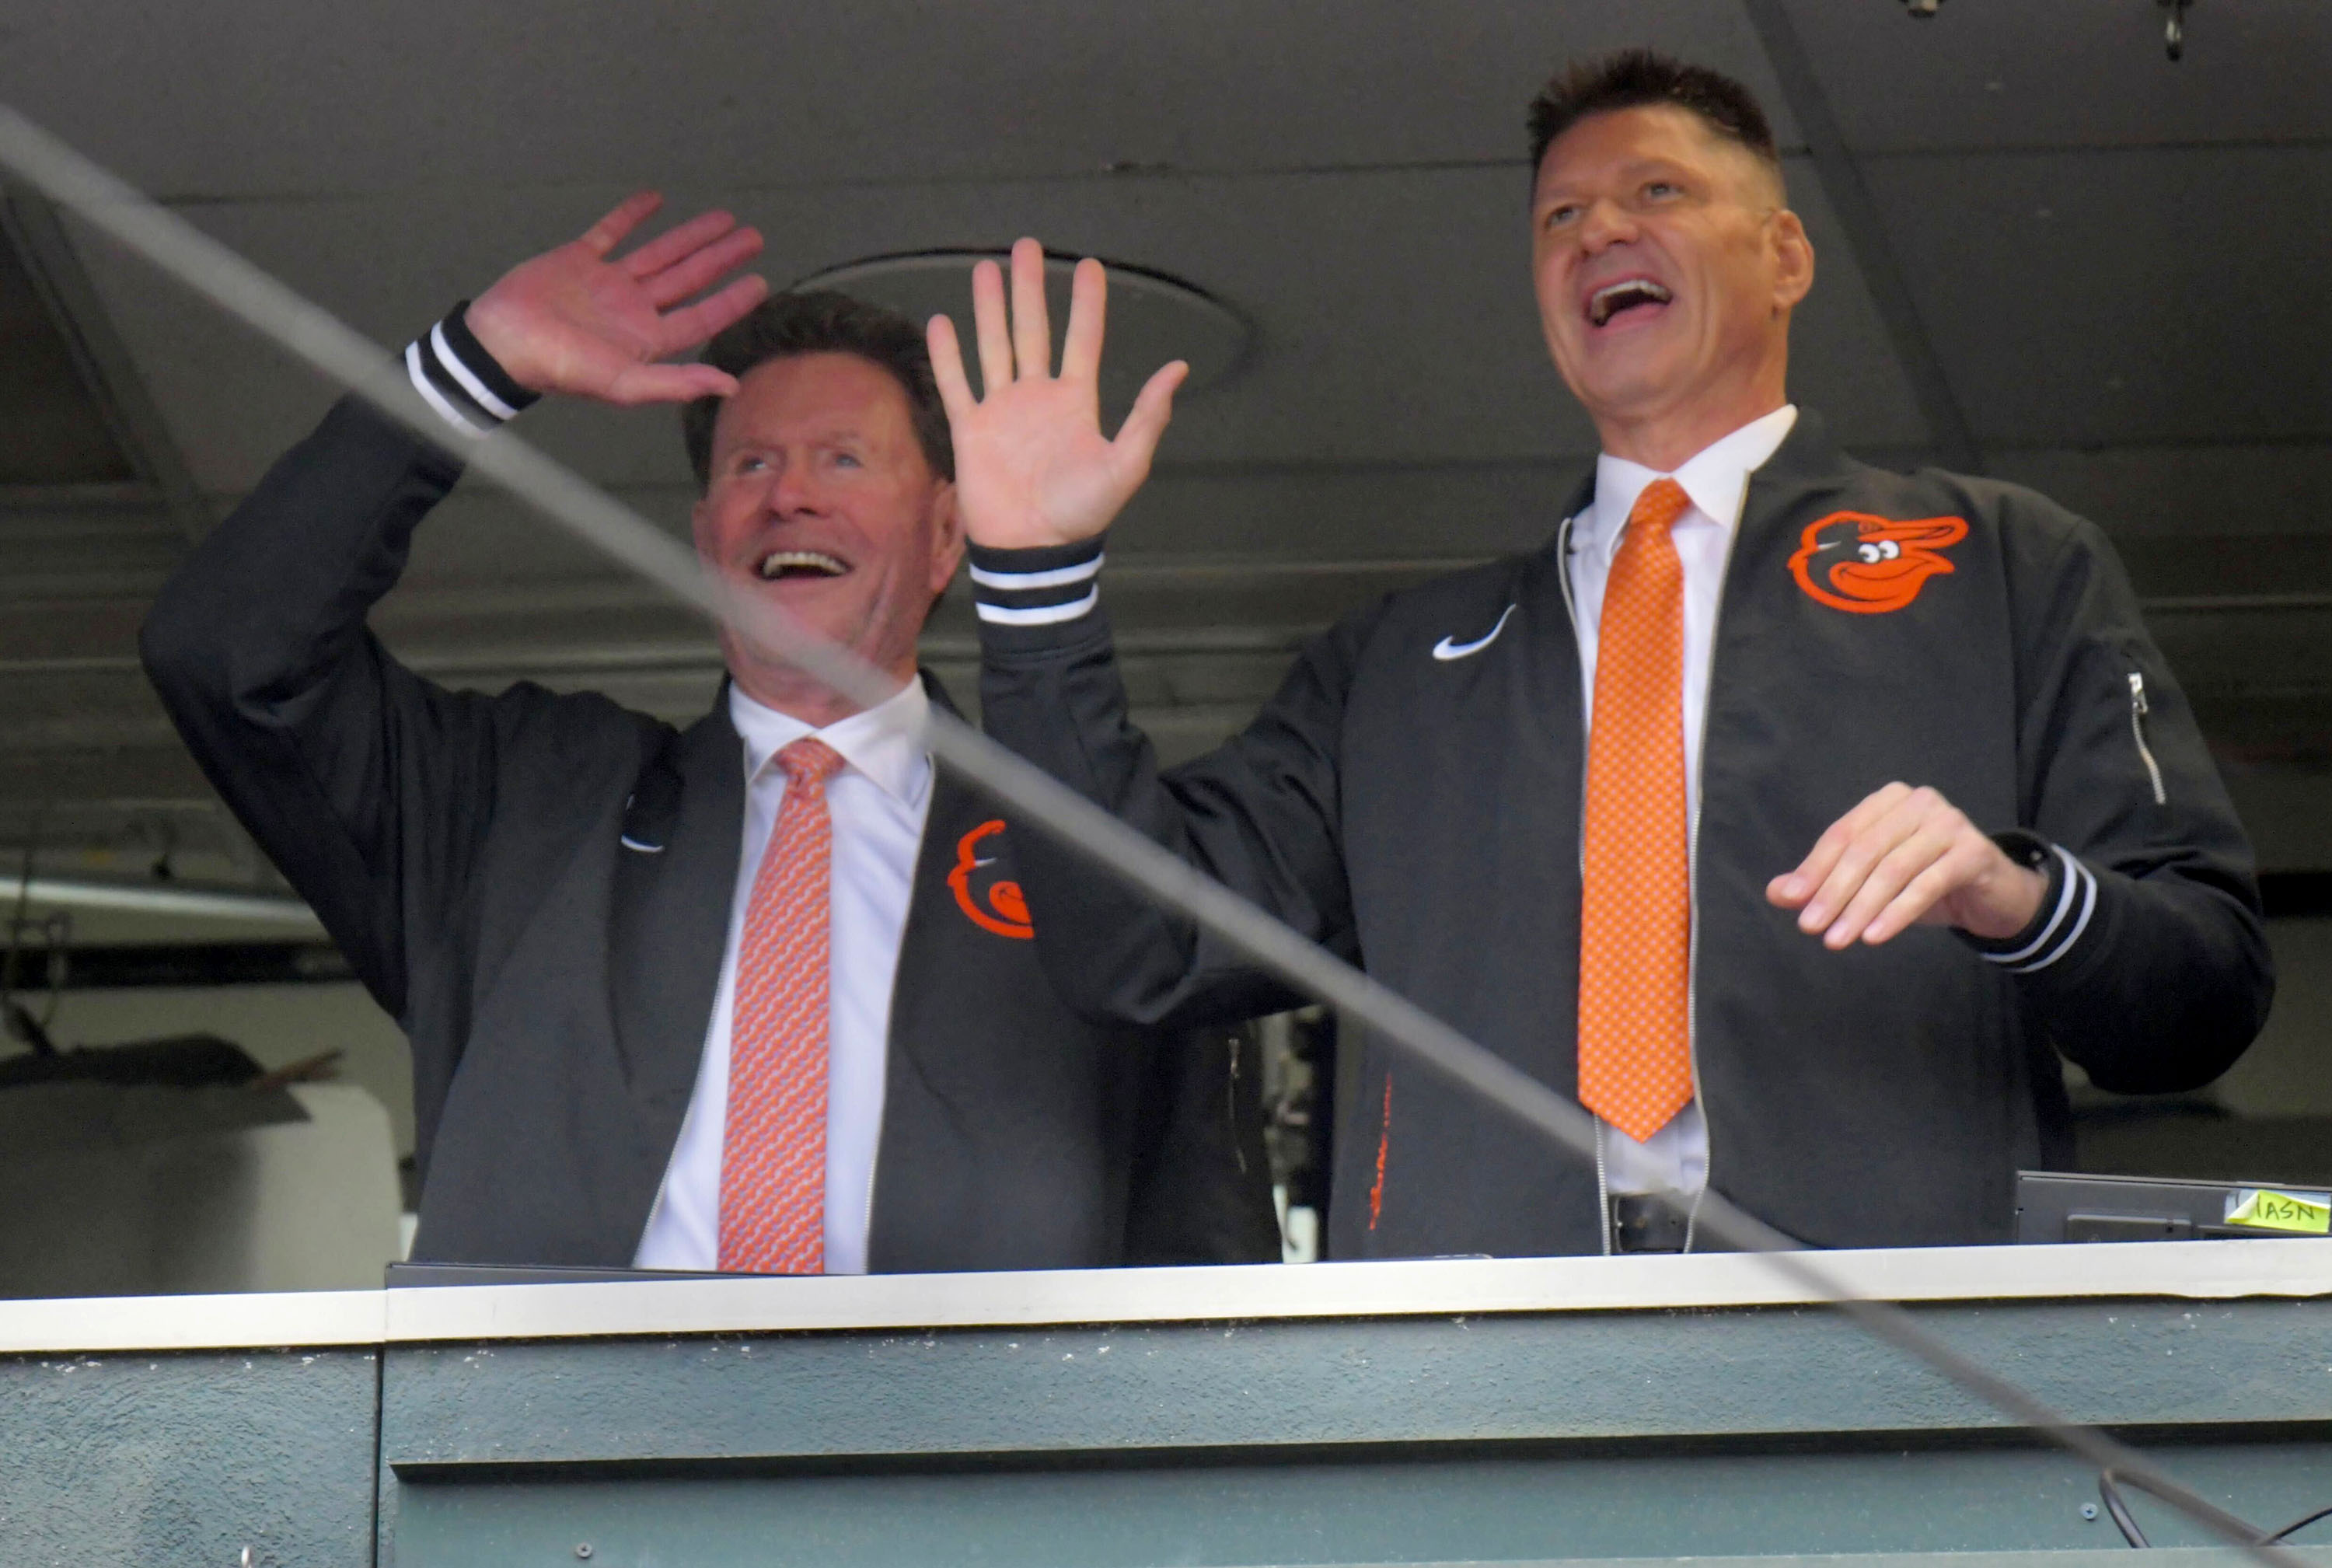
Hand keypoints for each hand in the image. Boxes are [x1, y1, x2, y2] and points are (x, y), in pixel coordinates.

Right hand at [464, 192, 767, 404]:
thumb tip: (730, 386)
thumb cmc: (560, 368)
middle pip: (689, 279)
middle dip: (721, 258)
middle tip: (754, 237)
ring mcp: (607, 283)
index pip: (702, 316)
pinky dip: (632, 215)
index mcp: (647, 339)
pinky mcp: (577, 259)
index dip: (733, 300)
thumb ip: (678, 384)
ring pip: (660, 252)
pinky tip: (656, 199)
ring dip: (691, 236)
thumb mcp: (624, 384)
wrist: (501, 342)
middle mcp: (633, 309)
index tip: (761, 280)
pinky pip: (611, 231)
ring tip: (723, 218)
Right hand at [926, 237, 1187, 548]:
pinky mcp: (971, 430)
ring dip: (989, 309)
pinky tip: (942, 321)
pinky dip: (947, 355)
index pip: (1082, 340)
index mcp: (1076, 402)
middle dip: (1029, 289)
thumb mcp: (1126, 466)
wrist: (1033, 551)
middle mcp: (1038, 397)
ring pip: (994, 347)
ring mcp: (1003, 411)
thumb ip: (1148, 416)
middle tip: (1026, 246)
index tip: (1089, 265)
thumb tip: (1179, 368)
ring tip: (986, 268)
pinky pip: (957, 385)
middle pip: (1033, 331)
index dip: (1086, 304)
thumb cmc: (1082, 514)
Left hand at [1766, 783, 2046, 948]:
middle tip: (1810, 927)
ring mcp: (1949, 823)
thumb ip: (1824, 882)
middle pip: (1864, 851)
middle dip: (1833, 891)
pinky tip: (1874, 936)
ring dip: (1860, 907)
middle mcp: (1917, 803)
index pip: (1841, 834)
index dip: (1814, 868)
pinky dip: (1897, 913)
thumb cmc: (1925, 880)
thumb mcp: (1870, 882)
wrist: (1992, 894)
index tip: (1792, 902)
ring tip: (1837, 939)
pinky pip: (1926, 884)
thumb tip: (1777, 892)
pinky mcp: (1973, 852)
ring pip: (1892, 869)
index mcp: (1887, 801)